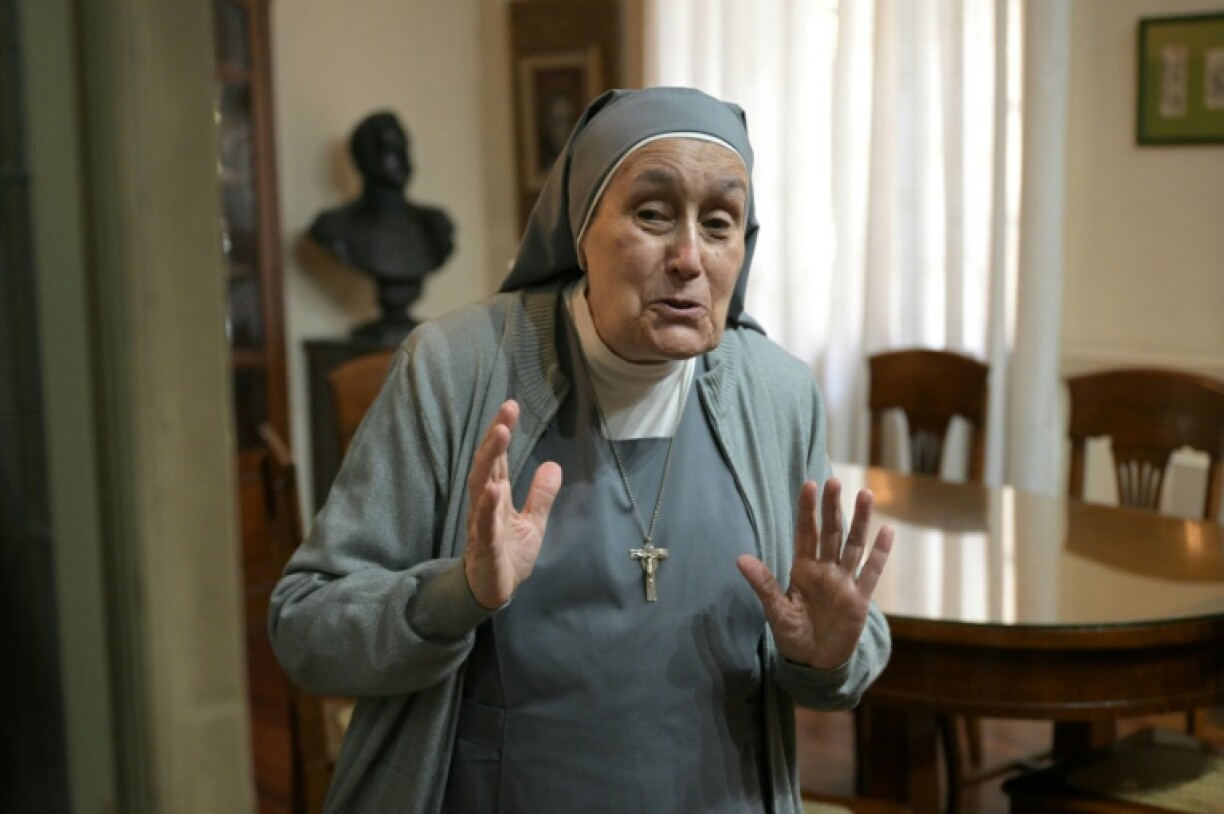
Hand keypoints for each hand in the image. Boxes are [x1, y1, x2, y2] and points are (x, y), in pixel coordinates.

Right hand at [463, 400, 562, 608]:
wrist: (496, 591)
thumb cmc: (509, 555)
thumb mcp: (533, 522)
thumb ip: (541, 495)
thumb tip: (553, 465)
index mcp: (497, 495)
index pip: (499, 459)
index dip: (503, 432)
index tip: (511, 406)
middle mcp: (485, 504)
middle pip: (488, 465)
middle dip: (496, 437)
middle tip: (506, 411)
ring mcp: (482, 523)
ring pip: (481, 487)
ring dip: (490, 461)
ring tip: (500, 435)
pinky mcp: (485, 546)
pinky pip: (485, 525)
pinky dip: (487, 507)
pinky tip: (492, 489)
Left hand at [737, 478, 892, 669]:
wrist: (814, 663)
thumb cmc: (792, 635)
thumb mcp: (775, 610)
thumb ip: (764, 584)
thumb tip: (740, 558)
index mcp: (803, 569)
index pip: (806, 533)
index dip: (808, 510)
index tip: (810, 485)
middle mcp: (825, 570)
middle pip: (832, 532)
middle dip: (833, 507)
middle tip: (835, 480)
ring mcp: (844, 582)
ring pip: (854, 545)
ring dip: (860, 521)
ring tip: (866, 494)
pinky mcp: (860, 600)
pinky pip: (871, 572)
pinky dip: (880, 553)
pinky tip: (887, 530)